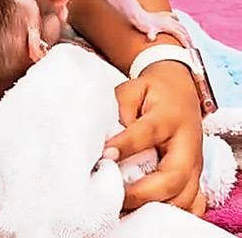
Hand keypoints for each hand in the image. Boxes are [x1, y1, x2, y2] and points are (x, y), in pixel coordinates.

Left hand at [103, 61, 204, 214]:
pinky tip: (148, 211)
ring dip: (154, 206)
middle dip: (142, 192)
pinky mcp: (195, 177)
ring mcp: (195, 165)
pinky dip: (173, 212)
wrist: (182, 91)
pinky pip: (193, 204)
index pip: (148, 133)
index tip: (105, 156)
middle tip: (113, 194)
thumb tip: (109, 133)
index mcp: (169, 117)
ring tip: (124, 206)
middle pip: (172, 177)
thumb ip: (120, 106)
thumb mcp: (133, 88)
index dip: (126, 145)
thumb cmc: (152, 93)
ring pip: (184, 197)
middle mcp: (187, 145)